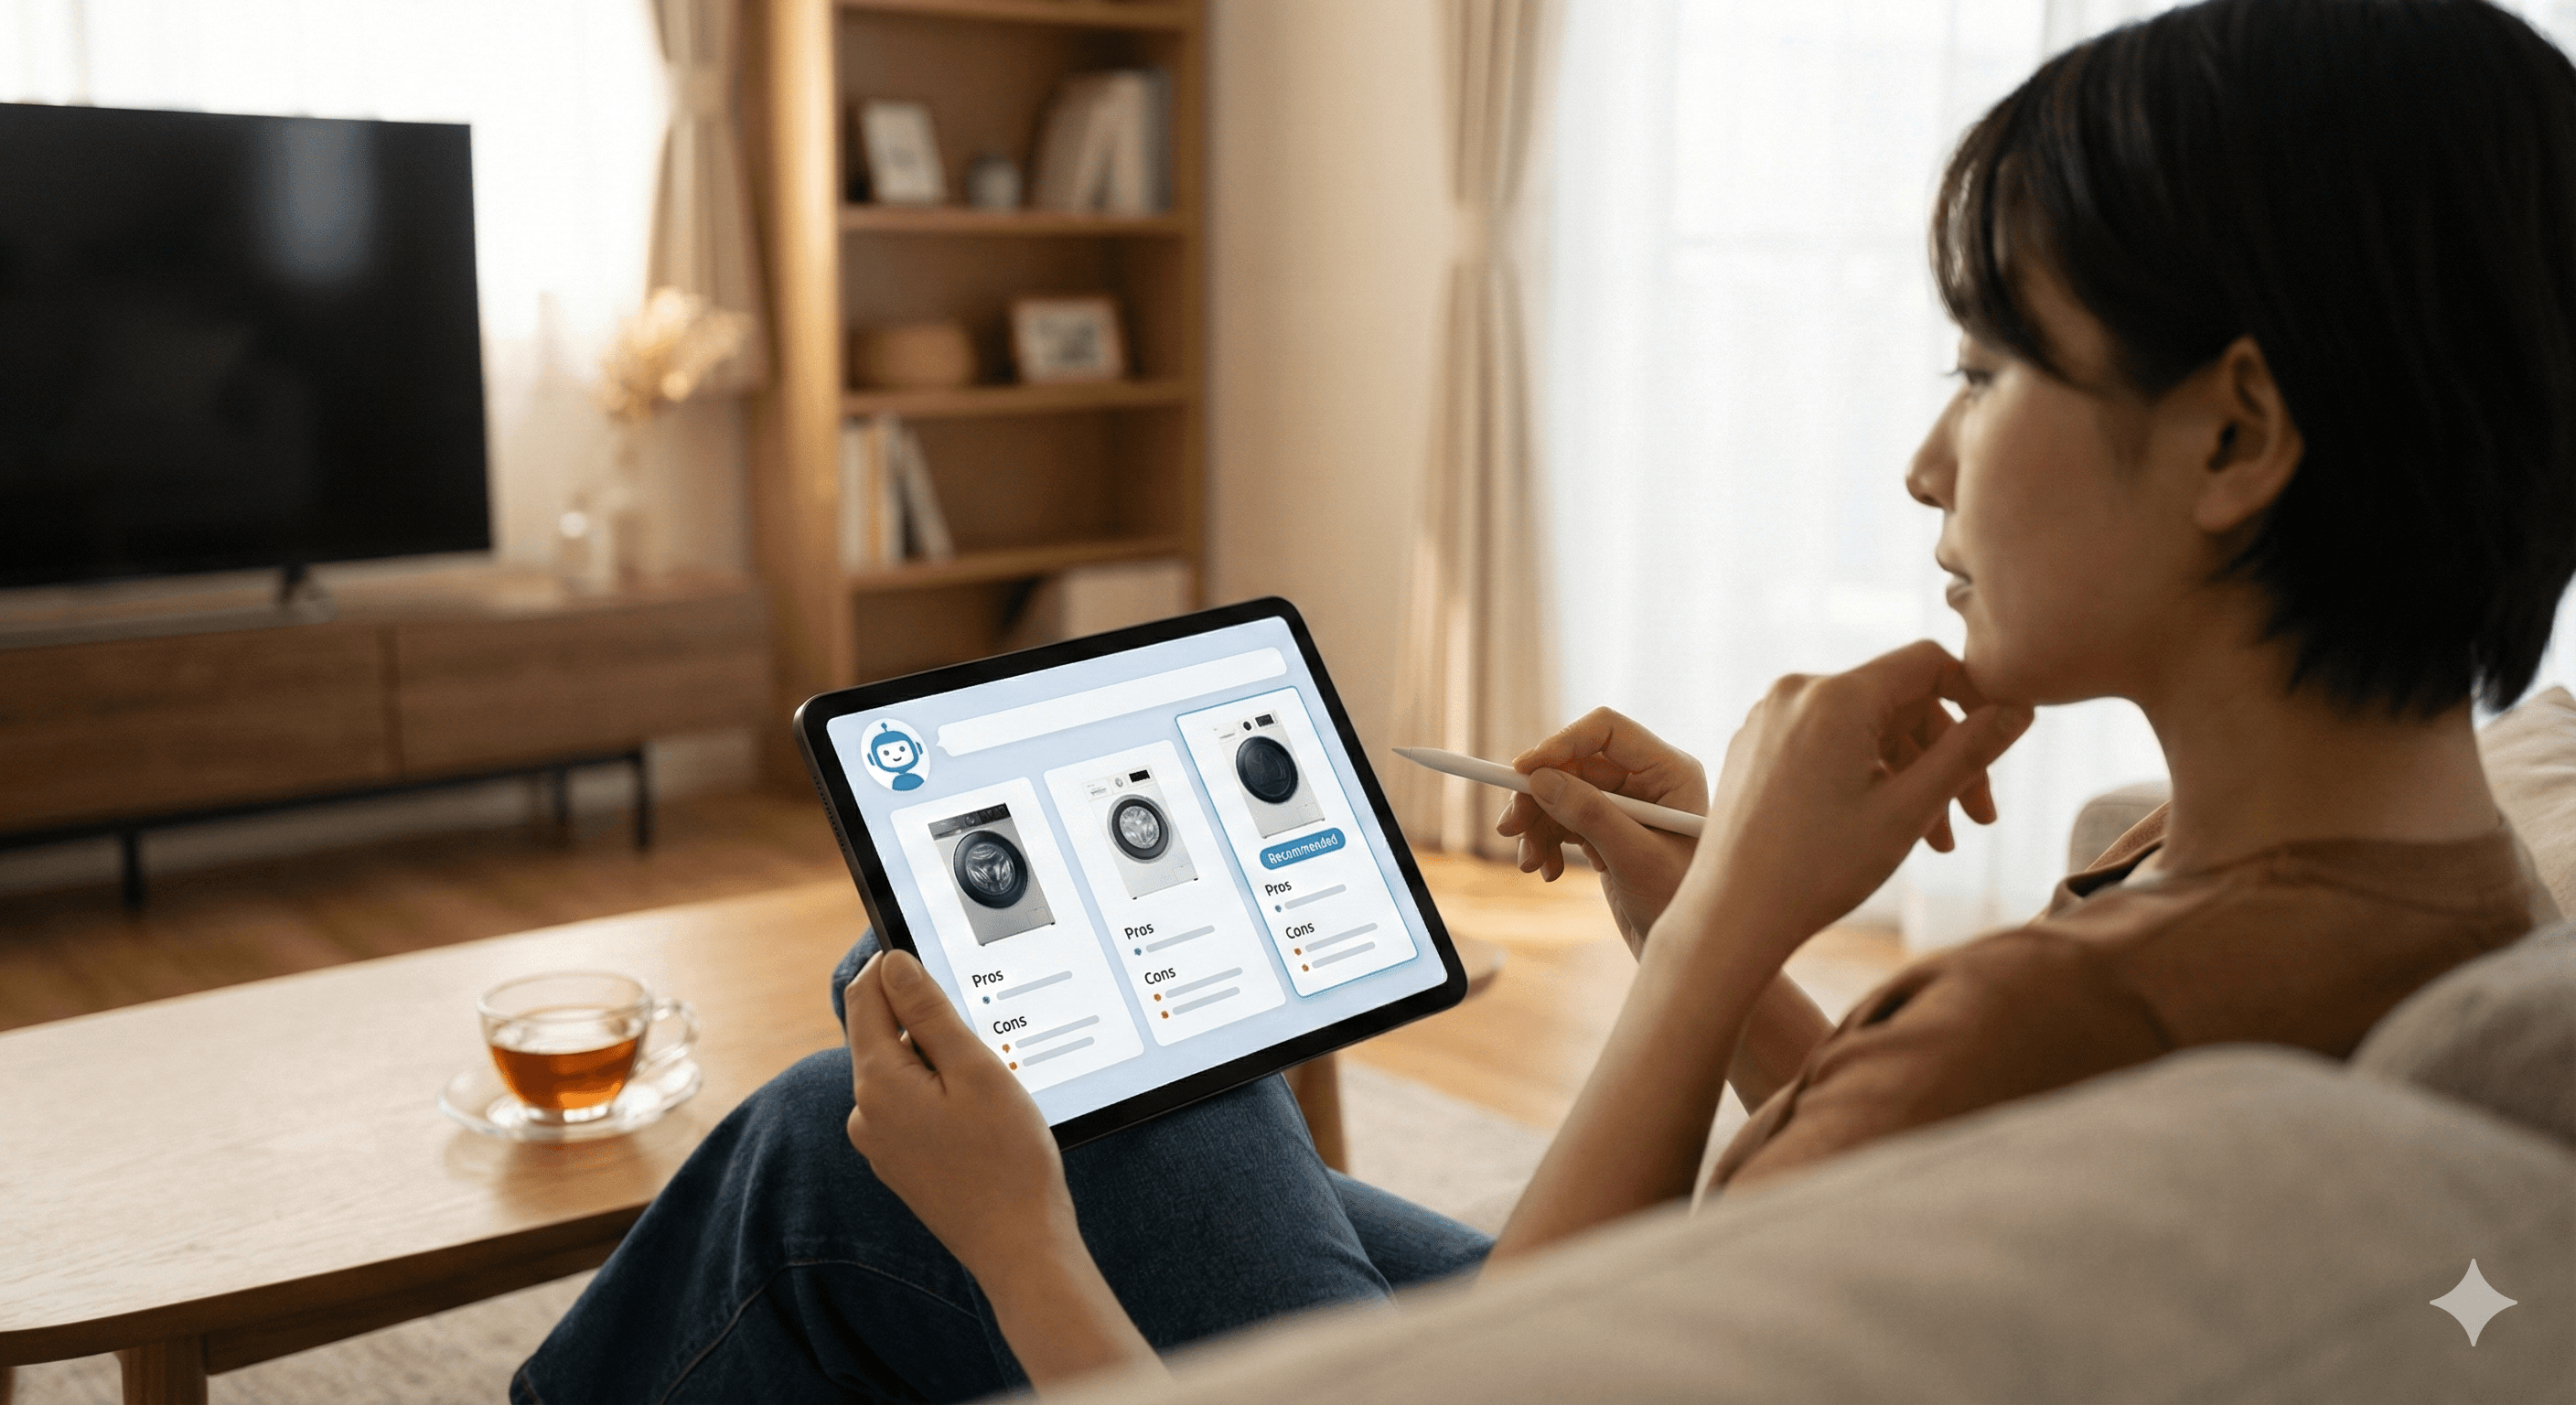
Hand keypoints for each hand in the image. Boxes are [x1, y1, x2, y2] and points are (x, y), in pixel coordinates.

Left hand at [842, 950, 1075, 1282]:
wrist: (1019, 1246)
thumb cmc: (1007, 1159)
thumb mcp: (975, 1069)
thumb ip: (929, 1012)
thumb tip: (894, 964)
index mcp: (877, 1082)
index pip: (864, 997)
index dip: (893, 966)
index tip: (930, 954)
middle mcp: (865, 1113)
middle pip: (880, 1034)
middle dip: (923, 1019)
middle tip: (981, 1030)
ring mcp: (880, 1142)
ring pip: (899, 1071)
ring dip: (935, 1059)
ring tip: (989, 1081)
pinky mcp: (899, 1163)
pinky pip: (909, 1106)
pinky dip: (939, 1093)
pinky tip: (980, 1114)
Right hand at [1497, 707, 1704, 953]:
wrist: (1684, 950)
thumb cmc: (1678, 903)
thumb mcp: (1635, 858)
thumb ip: (1591, 815)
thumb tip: (1539, 780)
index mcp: (1670, 771)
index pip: (1606, 730)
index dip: (1560, 744)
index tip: (1521, 772)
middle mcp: (1648, 780)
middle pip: (1574, 762)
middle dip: (1538, 796)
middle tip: (1509, 828)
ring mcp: (1626, 805)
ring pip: (1561, 791)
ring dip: (1537, 825)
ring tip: (1530, 863)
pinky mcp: (1608, 829)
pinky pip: (1563, 819)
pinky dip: (1547, 842)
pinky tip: (1549, 872)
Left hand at [1659, 640, 2029, 966]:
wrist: (1731, 915)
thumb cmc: (1820, 868)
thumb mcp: (1910, 809)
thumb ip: (1969, 751)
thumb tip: (2019, 708)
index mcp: (1836, 696)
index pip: (1927, 662)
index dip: (1976, 696)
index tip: (2000, 744)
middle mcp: (1796, 692)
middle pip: (1898, 701)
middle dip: (1944, 755)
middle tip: (1977, 820)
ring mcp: (1769, 719)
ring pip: (1864, 728)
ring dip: (1908, 774)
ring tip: (1936, 841)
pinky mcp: (1754, 747)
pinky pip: (1826, 743)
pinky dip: (1864, 776)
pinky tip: (1881, 827)